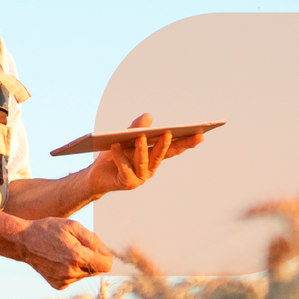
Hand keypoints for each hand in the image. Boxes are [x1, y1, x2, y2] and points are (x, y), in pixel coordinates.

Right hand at [16, 217, 114, 287]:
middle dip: (92, 258)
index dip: (105, 256)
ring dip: (82, 264)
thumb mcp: (73, 226)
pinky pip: (74, 278)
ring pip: (85, 274)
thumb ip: (93, 239)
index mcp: (77, 256)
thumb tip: (104, 252)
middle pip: (96, 270)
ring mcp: (64, 280)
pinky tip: (60, 260)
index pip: (106, 265)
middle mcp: (72, 272)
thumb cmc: (48, 230)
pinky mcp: (58, 285)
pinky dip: (72, 270)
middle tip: (79, 246)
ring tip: (66, 252)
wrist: (23, 242)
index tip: (98, 248)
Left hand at [87, 112, 206, 196]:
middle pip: (162, 155)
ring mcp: (140, 177)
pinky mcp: (127, 182)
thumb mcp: (125, 137)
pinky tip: (115, 146)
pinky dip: (120, 157)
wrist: (97, 175)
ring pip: (143, 162)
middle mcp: (150, 168)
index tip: (200, 134)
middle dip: (167, 144)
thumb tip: (148, 116)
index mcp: (155, 157)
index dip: (187, 142)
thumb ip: (136, 127)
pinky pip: (125, 168)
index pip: (174, 149)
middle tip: (169, 133)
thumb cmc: (114, 154)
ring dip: (142, 149)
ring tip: (140, 137)